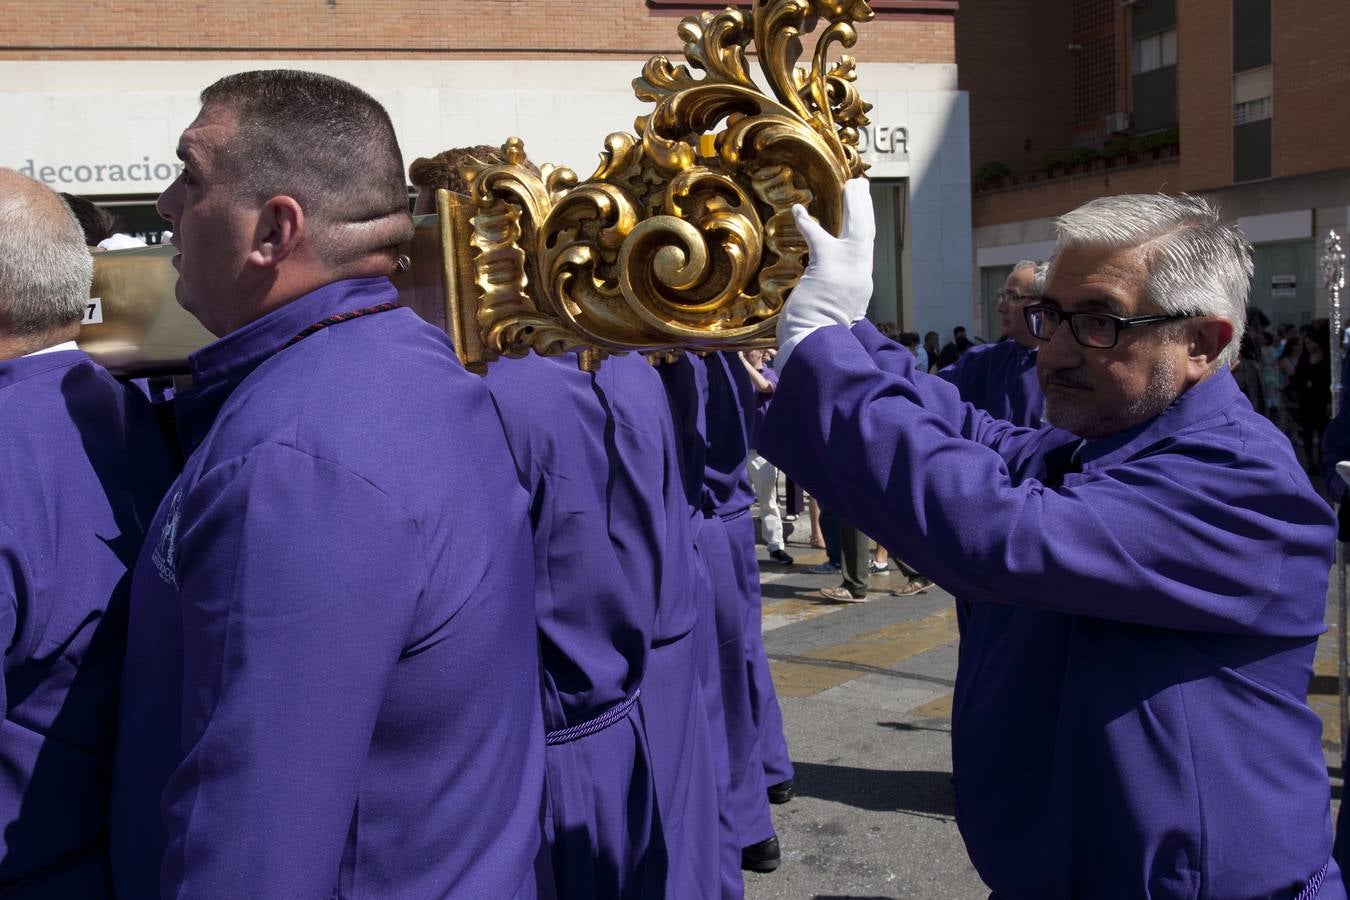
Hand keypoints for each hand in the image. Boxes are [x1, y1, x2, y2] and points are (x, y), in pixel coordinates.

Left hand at [776, 178, 874, 351]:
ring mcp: (848, 269)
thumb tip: (820, 298)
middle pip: (867, 236)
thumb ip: (830, 302)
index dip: (861, 233)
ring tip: (853, 184)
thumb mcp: (829, 317)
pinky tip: (797, 210)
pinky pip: (818, 235)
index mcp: (859, 289)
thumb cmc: (815, 337)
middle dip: (865, 210)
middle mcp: (859, 277)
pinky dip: (805, 222)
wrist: (814, 345)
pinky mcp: (829, 264)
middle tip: (861, 187)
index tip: (860, 215)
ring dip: (856, 205)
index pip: (862, 255)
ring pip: (859, 229)